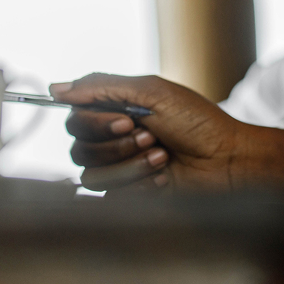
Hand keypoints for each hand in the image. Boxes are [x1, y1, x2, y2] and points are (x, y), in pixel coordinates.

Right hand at [51, 73, 283, 199]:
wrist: (228, 160)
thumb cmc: (198, 122)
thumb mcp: (152, 92)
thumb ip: (101, 87)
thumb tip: (55, 87)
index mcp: (116, 109)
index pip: (75, 118)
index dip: (96, 123)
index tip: (128, 121)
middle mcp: (113, 138)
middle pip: (78, 148)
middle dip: (118, 146)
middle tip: (153, 138)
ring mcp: (120, 167)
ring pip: (92, 175)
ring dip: (131, 165)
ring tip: (162, 157)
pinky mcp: (129, 193)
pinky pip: (110, 195)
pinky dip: (139, 184)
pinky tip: (163, 177)